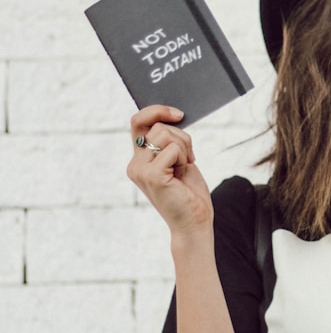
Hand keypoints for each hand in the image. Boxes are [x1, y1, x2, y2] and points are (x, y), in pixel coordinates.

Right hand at [126, 105, 211, 236]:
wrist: (194, 221)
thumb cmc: (188, 191)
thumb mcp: (177, 158)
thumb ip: (167, 139)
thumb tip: (172, 115)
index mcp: (139, 158)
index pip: (139, 121)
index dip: (157, 111)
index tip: (179, 114)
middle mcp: (135, 164)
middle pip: (159, 126)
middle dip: (182, 137)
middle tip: (188, 158)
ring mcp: (140, 170)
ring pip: (166, 135)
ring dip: (184, 149)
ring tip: (183, 168)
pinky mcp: (151, 176)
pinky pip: (172, 149)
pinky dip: (184, 158)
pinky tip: (183, 174)